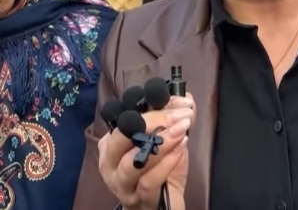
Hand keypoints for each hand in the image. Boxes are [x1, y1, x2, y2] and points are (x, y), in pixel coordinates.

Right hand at [98, 93, 194, 209]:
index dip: (148, 102)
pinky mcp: (137, 200)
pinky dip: (166, 163)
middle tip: (180, 113)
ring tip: (182, 128)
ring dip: (161, 142)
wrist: (160, 209)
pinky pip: (148, 181)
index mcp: (113, 142)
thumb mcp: (168, 143)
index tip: (176, 98)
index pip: (123, 114)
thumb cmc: (160, 174)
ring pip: (133, 160)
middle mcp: (110, 162)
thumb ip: (173, 121)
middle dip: (152, 120)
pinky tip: (180, 150)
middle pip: (122, 135)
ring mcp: (121, 183)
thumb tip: (186, 100)